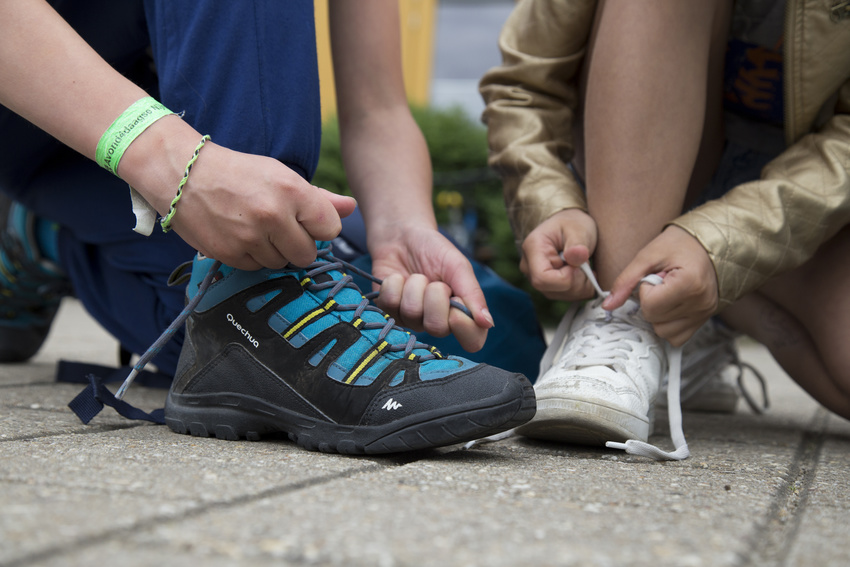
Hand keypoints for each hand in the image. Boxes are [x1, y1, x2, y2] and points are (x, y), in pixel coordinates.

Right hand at [168, 143, 355, 269]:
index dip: (318, 227)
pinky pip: (256, 269)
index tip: (304, 219)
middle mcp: (273, 216)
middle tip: (277, 226)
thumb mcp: (281, 176)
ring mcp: (250, 238)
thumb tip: (353, 207)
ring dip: (273, 252)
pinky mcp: (229, 254)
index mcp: (292, 191)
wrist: (184, 174)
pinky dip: (251, 257)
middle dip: (297, 244)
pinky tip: (239, 236)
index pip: (330, 229)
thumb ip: (320, 197)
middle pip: (307, 254)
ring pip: (281, 264)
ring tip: (255, 228)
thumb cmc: (239, 174)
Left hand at [367, 226, 492, 352]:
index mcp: (461, 313)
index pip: (472, 340)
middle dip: (434, 296)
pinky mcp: (389, 312)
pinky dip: (394, 284)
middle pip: (437, 328)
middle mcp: (437, 322)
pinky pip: (390, 305)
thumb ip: (472, 294)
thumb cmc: (434, 251)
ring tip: (416, 276)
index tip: (456, 304)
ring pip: (412, 313)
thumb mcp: (457, 266)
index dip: (464, 327)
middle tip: (435, 282)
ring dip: (414, 285)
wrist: (401, 236)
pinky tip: (398, 278)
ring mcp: (411, 320)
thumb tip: (488, 323)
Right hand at [520, 208, 597, 300]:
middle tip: (587, 265)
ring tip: (585, 267)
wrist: (569, 225)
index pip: (542, 278)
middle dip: (576, 281)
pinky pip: (566, 296)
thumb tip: (576, 257)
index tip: (579, 265)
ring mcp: (537, 278)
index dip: (566, 278)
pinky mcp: (548, 286)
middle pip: (552, 289)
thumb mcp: (578, 228)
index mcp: (533, 248)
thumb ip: (577, 243)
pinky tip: (582, 274)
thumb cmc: (571, 223)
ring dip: (580, 285)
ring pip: (560, 295)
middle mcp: (530, 267)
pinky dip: (580, 289)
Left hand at [603, 225, 718, 345]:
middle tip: (662, 283)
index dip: (645, 290)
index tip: (655, 276)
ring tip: (668, 293)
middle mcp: (701, 304)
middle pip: (655, 320)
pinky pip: (677, 337)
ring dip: (658, 315)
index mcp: (690, 284)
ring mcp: (704, 314)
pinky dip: (669, 324)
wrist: (708, 244)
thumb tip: (608, 305)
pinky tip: (672, 305)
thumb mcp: (648, 255)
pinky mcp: (704, 320)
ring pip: (664, 332)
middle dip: (651, 302)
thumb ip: (626, 281)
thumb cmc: (678, 244)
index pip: (650, 305)